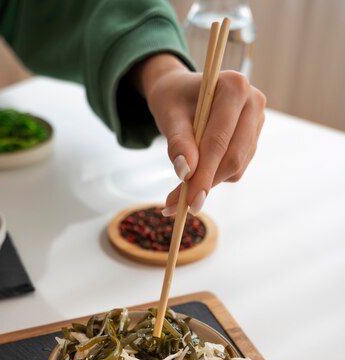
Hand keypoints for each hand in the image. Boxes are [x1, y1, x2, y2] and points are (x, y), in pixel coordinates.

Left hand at [132, 55, 265, 214]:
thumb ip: (178, 142)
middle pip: (232, 158)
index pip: (219, 140)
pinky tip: (195, 177)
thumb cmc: (173, 99)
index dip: (204, 174)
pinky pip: (235, 170)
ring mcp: (256, 123)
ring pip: (235, 167)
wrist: (181, 93)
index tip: (188, 201)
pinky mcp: (252, 141)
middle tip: (178, 207)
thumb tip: (186, 172)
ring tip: (177, 196)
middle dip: (205, 184)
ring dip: (207, 184)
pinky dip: (213, 179)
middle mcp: (253, 103)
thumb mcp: (168, 115)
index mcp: (234, 87)